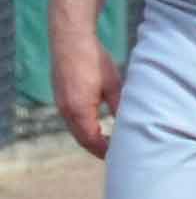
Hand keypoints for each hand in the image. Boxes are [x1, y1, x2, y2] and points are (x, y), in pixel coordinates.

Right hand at [47, 24, 116, 156]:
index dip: (105, 151)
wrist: (71, 40)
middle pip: (82, 138)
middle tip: (114, 155)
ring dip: (90, 137)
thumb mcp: (114, 85)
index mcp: (79, 110)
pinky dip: (83, 126)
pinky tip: (95, 124)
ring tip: (108, 142)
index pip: (92, 140)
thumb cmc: (95, 61)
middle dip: (97, 148)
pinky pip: (71, 119)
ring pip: (76, 129)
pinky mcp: (61, 96)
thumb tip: (130, 124)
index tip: (119, 157)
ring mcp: (61, 104)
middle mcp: (66, 111)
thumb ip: (120, 107)